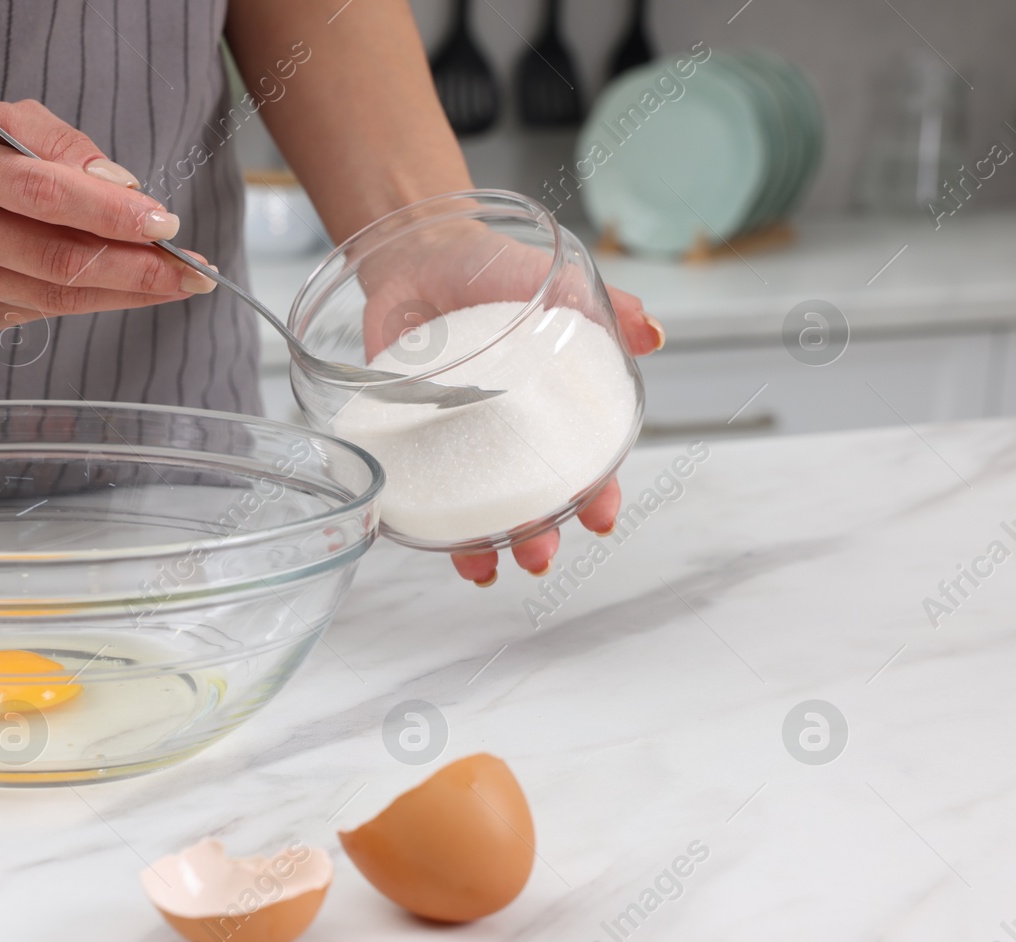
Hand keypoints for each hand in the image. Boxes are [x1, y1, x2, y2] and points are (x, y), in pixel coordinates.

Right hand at [0, 99, 215, 331]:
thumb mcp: (7, 119)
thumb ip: (65, 146)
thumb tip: (125, 190)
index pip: (42, 193)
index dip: (109, 213)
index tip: (165, 223)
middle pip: (54, 259)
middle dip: (134, 270)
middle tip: (191, 273)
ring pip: (53, 297)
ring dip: (124, 293)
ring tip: (174, 284)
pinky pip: (40, 312)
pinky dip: (90, 301)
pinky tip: (121, 289)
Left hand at [355, 220, 664, 586]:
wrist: (416, 253)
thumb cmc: (492, 266)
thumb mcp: (554, 280)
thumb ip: (606, 308)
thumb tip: (651, 333)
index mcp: (555, 403)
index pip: (586, 460)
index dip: (599, 492)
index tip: (602, 517)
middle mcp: (511, 431)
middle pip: (534, 496)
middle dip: (542, 531)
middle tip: (540, 552)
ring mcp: (461, 437)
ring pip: (480, 505)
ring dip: (487, 542)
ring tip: (487, 567)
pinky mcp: (413, 435)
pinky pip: (424, 487)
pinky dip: (427, 519)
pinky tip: (430, 541)